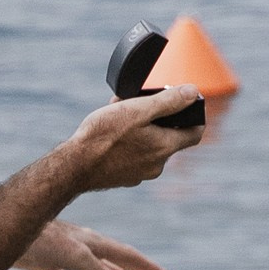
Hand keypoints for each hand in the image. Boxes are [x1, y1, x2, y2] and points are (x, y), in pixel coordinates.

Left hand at [20, 221, 165, 269]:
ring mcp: (63, 252)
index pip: (126, 253)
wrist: (6, 230)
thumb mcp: (76, 257)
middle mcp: (81, 244)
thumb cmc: (42, 238)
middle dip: (132, 265)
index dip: (145, 264)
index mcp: (92, 241)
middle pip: (112, 256)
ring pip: (91, 265)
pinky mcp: (45, 261)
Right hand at [70, 90, 201, 189]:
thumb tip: (192, 92)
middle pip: (169, 137)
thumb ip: (168, 101)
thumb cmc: (104, 136)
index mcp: (164, 147)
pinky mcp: (124, 177)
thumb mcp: (138, 110)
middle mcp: (156, 165)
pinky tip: (110, 132)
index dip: (194, 116)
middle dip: (157, 117)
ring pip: (149, 145)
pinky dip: (128, 142)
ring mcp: (140, 174)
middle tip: (139, 103)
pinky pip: (134, 155)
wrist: (74, 166)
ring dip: (140, 128)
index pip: (194, 134)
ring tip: (119, 113)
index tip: (185, 103)